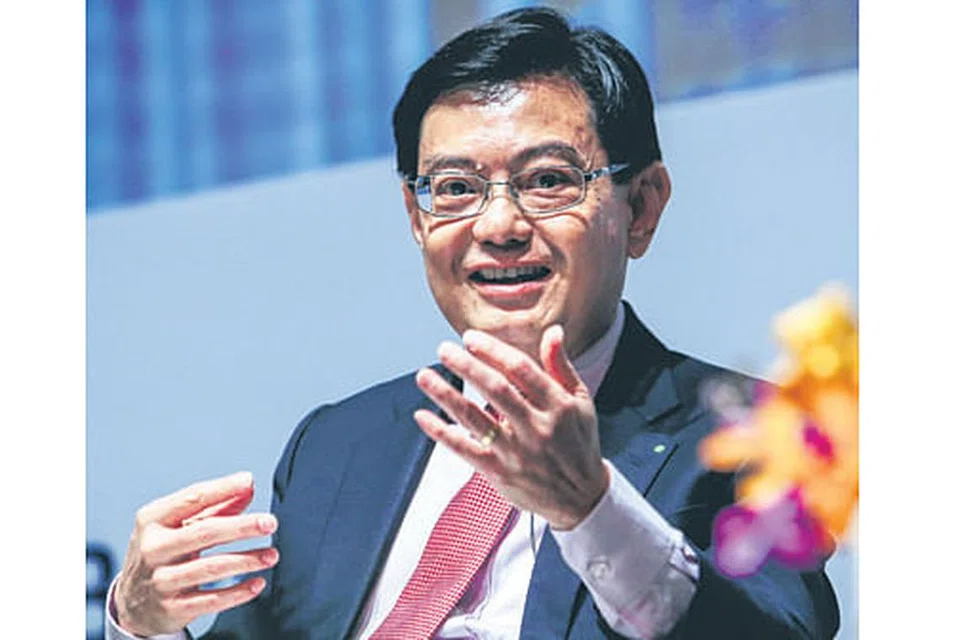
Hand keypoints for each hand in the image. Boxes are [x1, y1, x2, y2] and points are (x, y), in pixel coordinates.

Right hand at [114, 471, 279, 636]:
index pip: (191, 499)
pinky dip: (238, 592)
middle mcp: (153, 548)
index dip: (222, 489)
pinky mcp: (171, 608)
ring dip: (247, 560)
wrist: (133, 603)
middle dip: (241, 527)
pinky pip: (211, 600)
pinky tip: (258, 583)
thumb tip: (247, 486)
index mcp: (152, 520)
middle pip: (204, 533)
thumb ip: (214, 506)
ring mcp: (161, 580)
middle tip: (270, 522)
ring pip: (211, 568)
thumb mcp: (178, 525)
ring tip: (272, 555)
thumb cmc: (163, 552)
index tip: (249, 481)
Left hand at [414, 325, 609, 529]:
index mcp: (558, 405)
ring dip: (446, 395)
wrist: (582, 499)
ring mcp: (517, 452)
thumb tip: (552, 331)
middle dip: (467, 366)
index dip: (494, 351)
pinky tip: (423, 416)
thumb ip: (561, 366)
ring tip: (424, 376)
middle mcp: (537, 428)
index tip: (470, 338)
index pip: (522, 370)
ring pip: (476, 419)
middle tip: (444, 349)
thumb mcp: (581, 401)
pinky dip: (442, 433)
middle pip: (496, 390)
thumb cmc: (578, 442)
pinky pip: (466, 450)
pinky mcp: (500, 473)